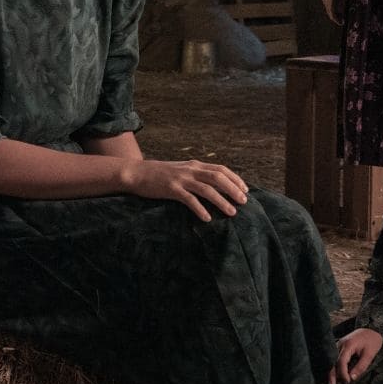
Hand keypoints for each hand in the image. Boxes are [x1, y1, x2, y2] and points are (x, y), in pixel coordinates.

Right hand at [124, 159, 248, 221]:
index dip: (235, 179)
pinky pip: (189, 199)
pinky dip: (200, 209)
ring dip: (221, 201)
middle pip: (217, 177)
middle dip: (233, 189)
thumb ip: (196, 175)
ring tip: (231, 213)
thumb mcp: (181, 170)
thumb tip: (215, 186)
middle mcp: (190, 169)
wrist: (137, 173)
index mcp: (195, 165)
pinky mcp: (171, 189)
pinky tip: (207, 218)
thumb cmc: (160, 175)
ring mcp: (181, 179)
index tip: (245, 190)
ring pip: (207, 189)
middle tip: (243, 202)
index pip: (221, 169)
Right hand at [328, 327, 382, 383]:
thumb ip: (361, 366)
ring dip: (331, 371)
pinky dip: (334, 366)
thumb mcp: (370, 354)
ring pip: (332, 360)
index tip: (347, 382)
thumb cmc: (371, 341)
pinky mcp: (340, 347)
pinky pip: (335, 357)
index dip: (342, 373)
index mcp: (348, 345)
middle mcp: (341, 344)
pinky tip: (334, 375)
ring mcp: (339, 345)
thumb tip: (352, 378)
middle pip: (333, 360)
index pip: (341, 361)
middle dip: (331, 374)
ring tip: (331, 383)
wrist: (371, 330)